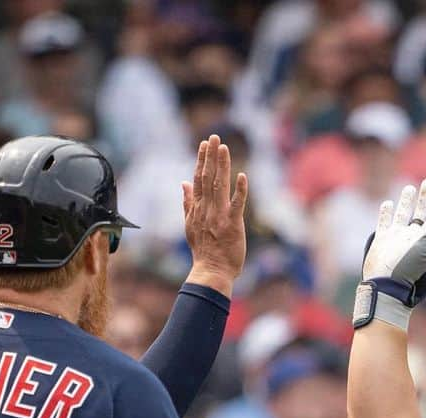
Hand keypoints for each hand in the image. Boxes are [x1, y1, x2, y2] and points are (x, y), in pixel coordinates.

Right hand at [183, 133, 247, 296]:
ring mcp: (219, 217)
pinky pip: (237, 205)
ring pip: (220, 186)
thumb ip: (187, 203)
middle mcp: (207, 210)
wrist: (211, 272)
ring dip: (222, 166)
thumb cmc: (203, 252)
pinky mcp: (233, 225)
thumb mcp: (190, 226)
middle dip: (211, 156)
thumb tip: (184, 184)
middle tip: (214, 137)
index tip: (204, 144)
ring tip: (223, 147)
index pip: (198, 180)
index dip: (201, 160)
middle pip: (208, 178)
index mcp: (198, 209)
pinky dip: (239, 190)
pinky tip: (242, 176)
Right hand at [362, 178, 425, 286]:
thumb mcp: (424, 247)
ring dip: (406, 202)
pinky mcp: (382, 241)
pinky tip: (388, 204)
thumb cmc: (405, 266)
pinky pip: (384, 223)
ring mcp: (396, 238)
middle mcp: (410, 236)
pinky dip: (386, 213)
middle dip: (425, 198)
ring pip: (402, 215)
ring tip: (409, 188)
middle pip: (420, 213)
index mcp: (423, 237)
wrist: (385, 281)